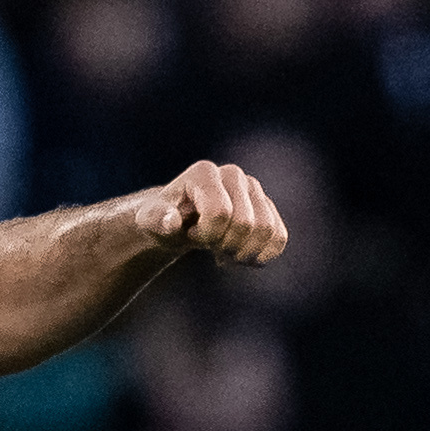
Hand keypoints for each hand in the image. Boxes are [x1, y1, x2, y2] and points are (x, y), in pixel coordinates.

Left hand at [136, 160, 286, 266]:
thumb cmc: (161, 219)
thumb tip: (171, 222)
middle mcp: (233, 175)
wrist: (178, 222)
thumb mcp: (149, 221)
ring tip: (224, 253)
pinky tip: (241, 258)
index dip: (207, 234)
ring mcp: (253, 189)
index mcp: (203, 172)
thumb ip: (157, 220)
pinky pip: (279, 238)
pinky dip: (262, 255)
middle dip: (225, 246)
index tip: (192, 234)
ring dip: (244, 253)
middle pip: (245, 224)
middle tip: (209, 246)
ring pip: (267, 231)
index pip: (220, 212)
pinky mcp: (267, 207)